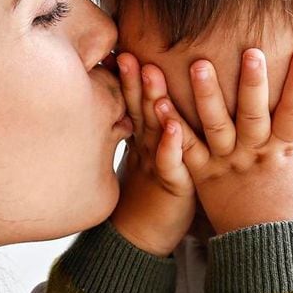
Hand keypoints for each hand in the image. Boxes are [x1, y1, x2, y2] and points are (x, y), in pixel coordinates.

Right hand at [108, 53, 197, 256]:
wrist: (139, 242)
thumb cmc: (149, 200)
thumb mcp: (147, 160)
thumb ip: (149, 131)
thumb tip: (151, 104)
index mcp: (142, 140)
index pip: (132, 103)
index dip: (126, 78)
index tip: (118, 50)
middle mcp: (147, 148)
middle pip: (139, 108)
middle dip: (133, 79)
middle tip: (125, 51)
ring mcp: (156, 165)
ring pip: (153, 128)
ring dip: (152, 100)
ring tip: (150, 71)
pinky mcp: (172, 185)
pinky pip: (171, 162)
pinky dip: (171, 144)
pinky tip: (174, 125)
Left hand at [154, 47, 292, 234]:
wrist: (265, 260)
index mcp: (286, 154)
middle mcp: (255, 155)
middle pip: (254, 113)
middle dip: (252, 82)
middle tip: (249, 50)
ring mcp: (226, 164)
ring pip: (215, 124)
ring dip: (205, 94)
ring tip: (196, 63)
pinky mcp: (201, 175)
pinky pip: (184, 148)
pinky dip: (170, 127)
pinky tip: (157, 102)